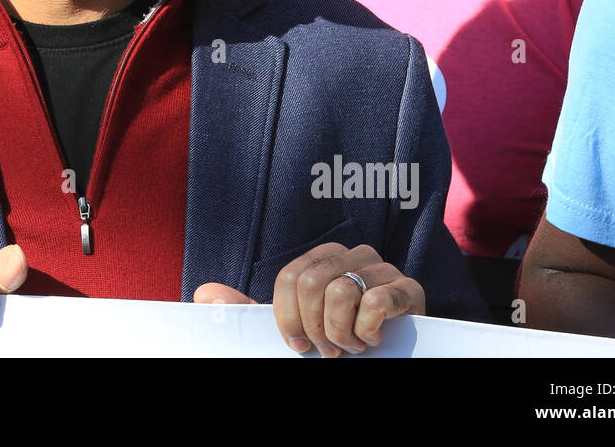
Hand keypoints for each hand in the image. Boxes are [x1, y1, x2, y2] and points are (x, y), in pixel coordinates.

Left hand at [194, 242, 423, 356]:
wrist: (390, 359)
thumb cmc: (336, 341)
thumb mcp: (291, 328)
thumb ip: (247, 311)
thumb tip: (205, 294)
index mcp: (323, 258)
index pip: (291, 277)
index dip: (289, 318)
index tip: (299, 346)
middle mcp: (354, 255)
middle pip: (312, 282)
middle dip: (316, 328)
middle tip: (329, 350)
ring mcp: (384, 269)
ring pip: (342, 292)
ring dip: (342, 334)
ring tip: (352, 346)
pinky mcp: (410, 290)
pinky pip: (376, 300)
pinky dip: (368, 330)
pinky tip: (374, 339)